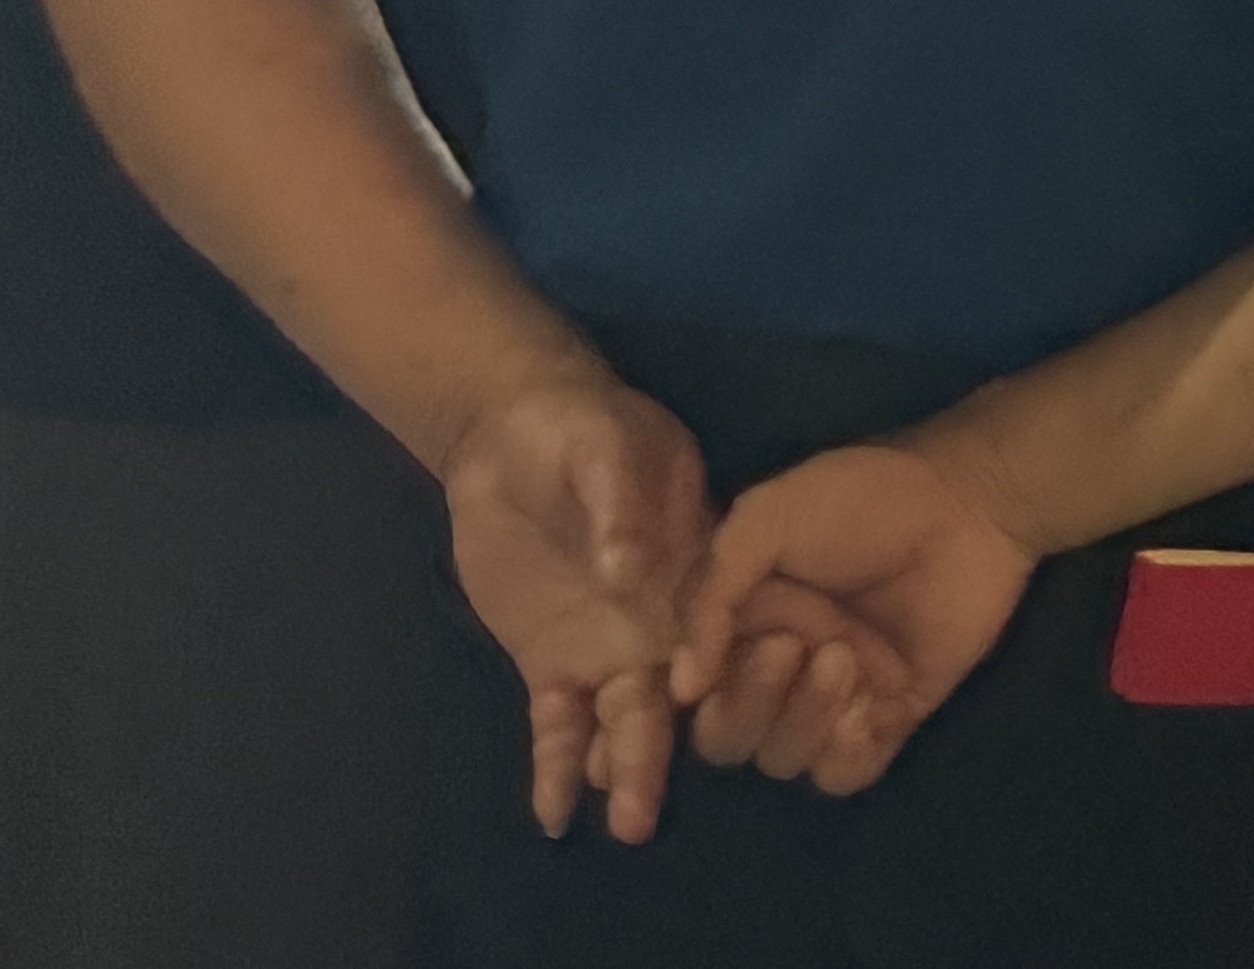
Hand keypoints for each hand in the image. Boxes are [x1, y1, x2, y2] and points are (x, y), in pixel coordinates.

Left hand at [444, 371, 713, 845]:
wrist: (513, 441)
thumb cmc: (582, 429)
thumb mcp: (609, 447)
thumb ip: (622, 505)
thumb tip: (627, 570)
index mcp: (700, 569)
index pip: (730, 631)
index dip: (740, 678)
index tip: (736, 724)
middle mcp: (666, 623)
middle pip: (677, 697)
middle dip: (665, 755)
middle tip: (649, 815)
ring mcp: (610, 650)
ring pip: (624, 723)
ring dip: (625, 771)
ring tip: (623, 824)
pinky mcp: (554, 667)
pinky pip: (560, 727)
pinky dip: (559, 768)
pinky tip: (554, 814)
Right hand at [674, 440, 1036, 800]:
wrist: (970, 499)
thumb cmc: (864, 497)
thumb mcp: (767, 519)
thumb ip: (709, 594)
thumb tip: (683, 686)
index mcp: (739, 626)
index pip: (691, 695)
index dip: (697, 692)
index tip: (723, 660)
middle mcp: (778, 670)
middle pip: (729, 738)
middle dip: (751, 702)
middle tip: (790, 645)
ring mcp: (835, 697)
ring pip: (784, 759)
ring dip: (803, 718)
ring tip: (844, 655)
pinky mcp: (892, 715)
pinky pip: (846, 774)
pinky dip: (845, 754)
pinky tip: (868, 710)